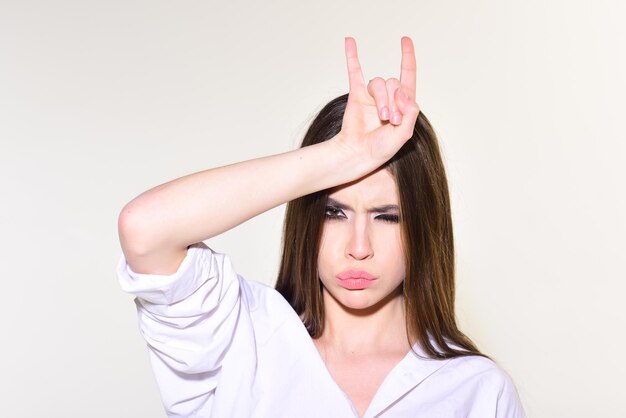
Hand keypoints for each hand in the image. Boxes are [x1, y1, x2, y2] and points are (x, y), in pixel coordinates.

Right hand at [334, 37, 419, 167]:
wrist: (358, 154)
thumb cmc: (381, 149)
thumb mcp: (405, 134)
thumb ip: (410, 112)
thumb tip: (402, 93)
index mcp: (402, 105)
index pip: (408, 76)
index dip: (408, 58)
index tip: (405, 41)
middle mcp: (387, 97)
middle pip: (394, 83)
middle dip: (395, 101)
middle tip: (391, 120)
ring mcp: (371, 96)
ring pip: (379, 83)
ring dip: (382, 99)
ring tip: (382, 117)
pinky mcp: (356, 95)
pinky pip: (354, 72)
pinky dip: (352, 56)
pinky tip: (350, 41)